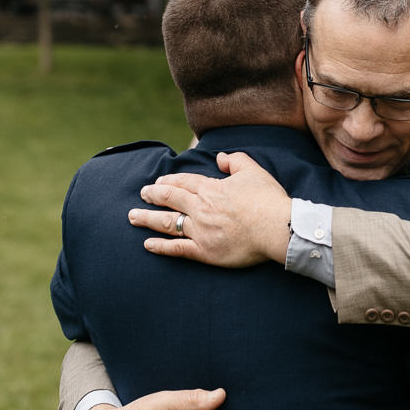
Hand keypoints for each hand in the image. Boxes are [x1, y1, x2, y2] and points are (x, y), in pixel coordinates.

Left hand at [131, 152, 292, 266]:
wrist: (277, 227)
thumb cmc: (268, 199)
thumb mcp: (253, 171)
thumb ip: (235, 160)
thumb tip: (219, 157)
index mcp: (211, 189)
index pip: (183, 183)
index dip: (168, 182)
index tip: (157, 182)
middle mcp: (201, 208)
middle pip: (170, 199)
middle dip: (152, 195)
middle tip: (142, 194)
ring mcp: (200, 230)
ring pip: (167, 223)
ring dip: (148, 218)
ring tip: (132, 216)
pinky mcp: (205, 251)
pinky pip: (177, 249)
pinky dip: (161, 247)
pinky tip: (147, 245)